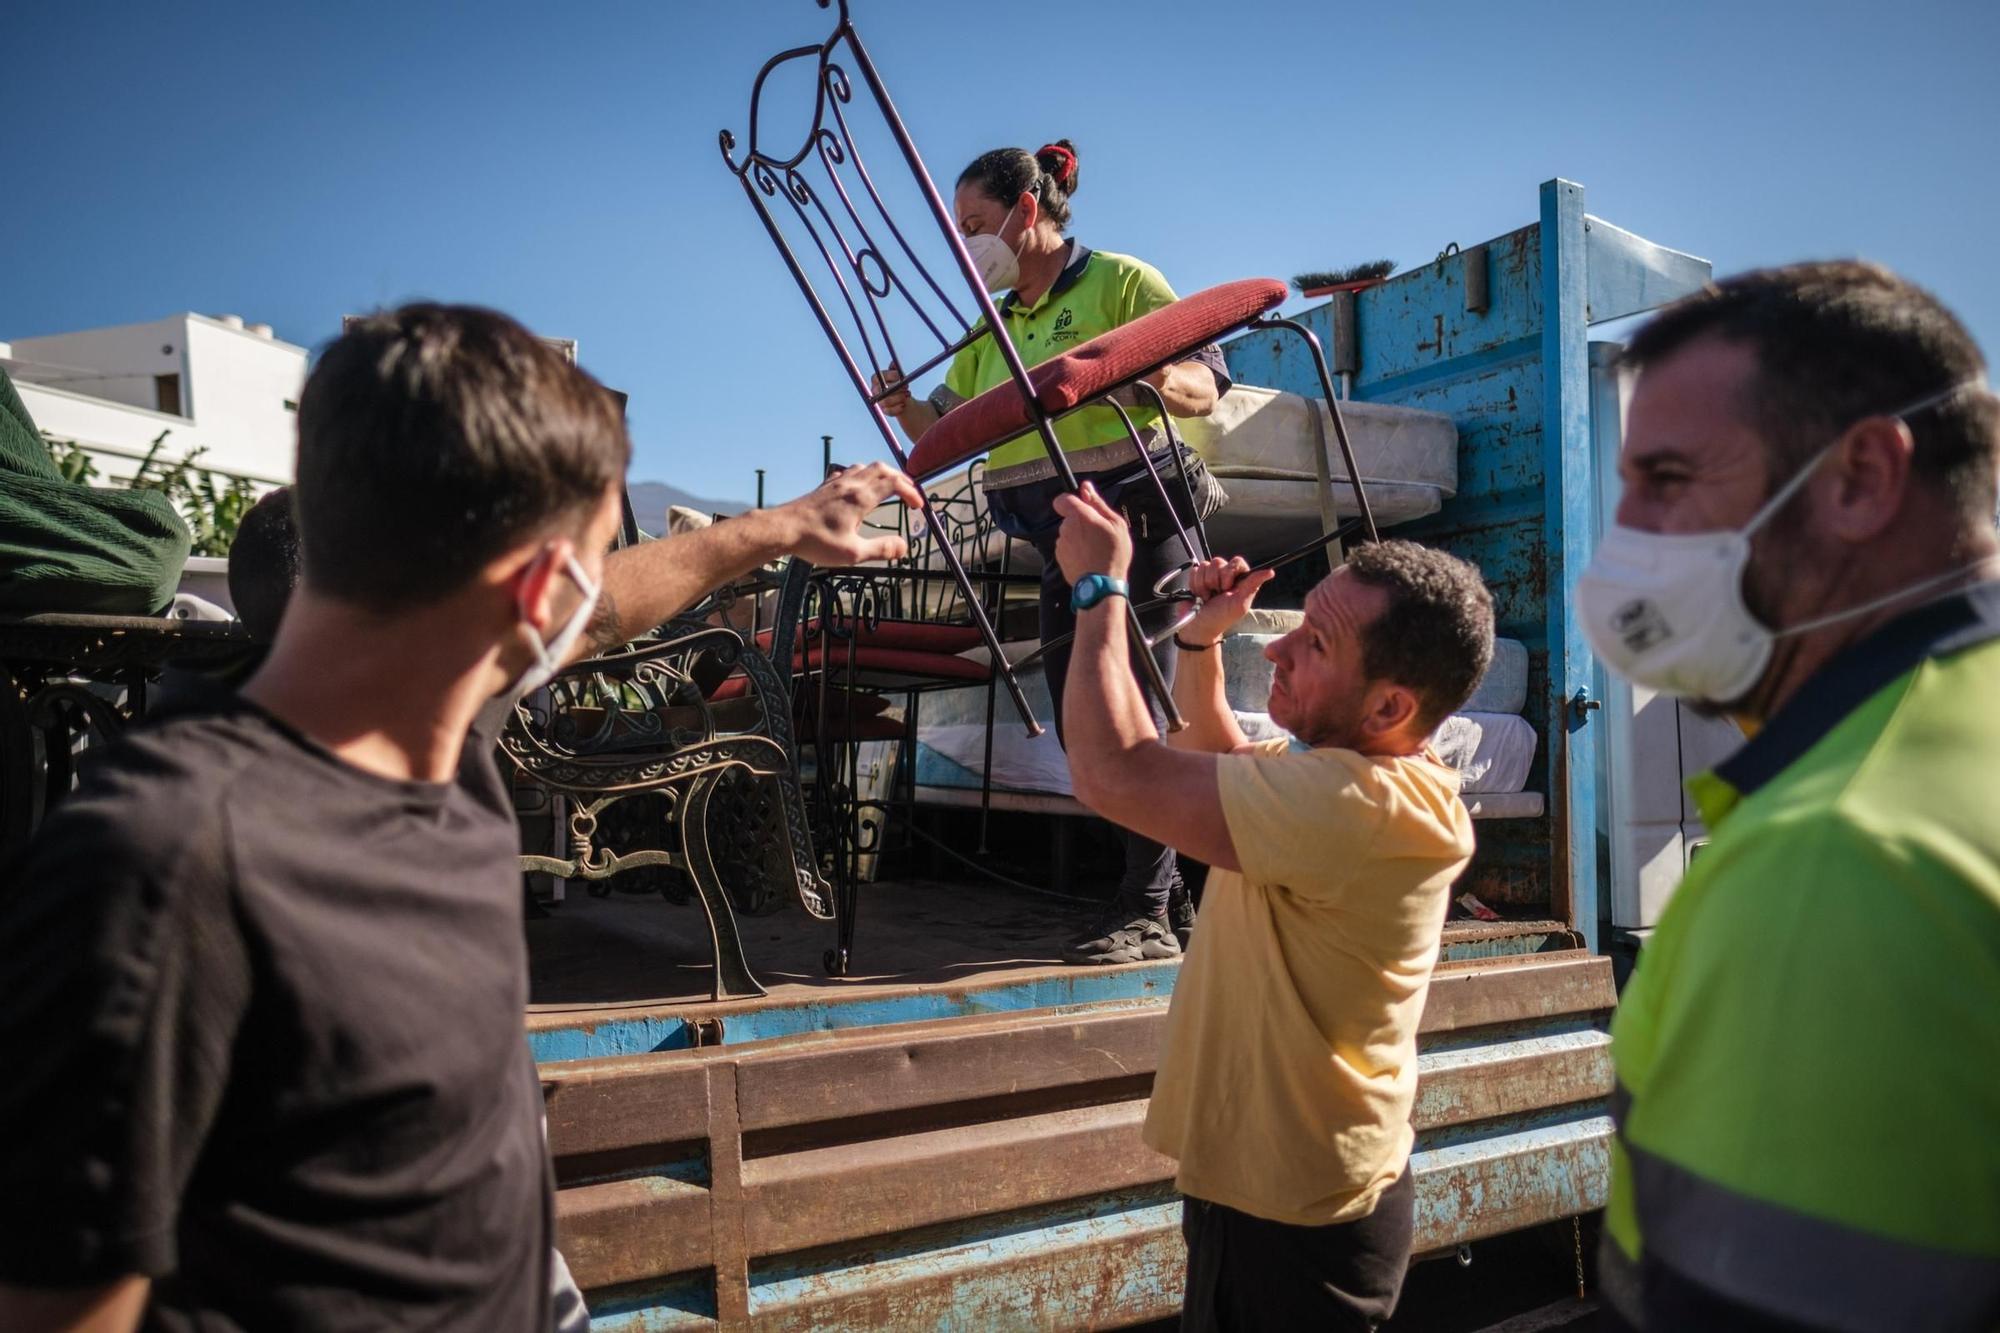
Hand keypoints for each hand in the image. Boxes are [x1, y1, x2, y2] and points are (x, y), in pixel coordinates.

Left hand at [775, 461, 924, 565]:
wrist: (783, 529)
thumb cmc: (816, 542)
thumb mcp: (853, 553)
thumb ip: (881, 549)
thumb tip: (904, 547)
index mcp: (861, 499)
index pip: (894, 484)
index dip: (911, 492)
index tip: (918, 506)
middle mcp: (850, 485)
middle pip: (883, 469)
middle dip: (901, 479)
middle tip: (909, 493)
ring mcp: (836, 484)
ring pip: (865, 467)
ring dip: (882, 474)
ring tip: (889, 488)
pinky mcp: (825, 487)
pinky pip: (849, 472)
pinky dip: (862, 475)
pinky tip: (859, 487)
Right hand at [871, 364, 912, 417]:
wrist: (903, 399)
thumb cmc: (899, 384)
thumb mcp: (898, 375)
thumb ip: (895, 369)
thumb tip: (893, 363)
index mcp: (876, 380)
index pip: (879, 377)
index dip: (890, 376)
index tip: (900, 376)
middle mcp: (874, 391)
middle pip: (882, 389)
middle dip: (896, 387)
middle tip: (907, 385)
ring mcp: (878, 402)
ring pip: (887, 401)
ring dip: (899, 397)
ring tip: (908, 394)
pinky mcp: (884, 411)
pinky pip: (890, 411)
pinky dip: (898, 408)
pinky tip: (904, 405)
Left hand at [1052, 482, 1132, 586]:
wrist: (1101, 584)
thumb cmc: (1113, 553)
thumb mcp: (1115, 524)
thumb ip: (1098, 504)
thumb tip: (1086, 487)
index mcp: (1079, 516)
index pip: (1062, 499)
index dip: (1071, 502)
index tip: (1083, 509)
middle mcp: (1066, 528)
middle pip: (1069, 519)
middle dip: (1081, 523)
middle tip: (1099, 535)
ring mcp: (1061, 544)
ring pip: (1069, 534)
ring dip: (1079, 539)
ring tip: (1095, 550)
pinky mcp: (1059, 558)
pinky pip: (1067, 548)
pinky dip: (1075, 551)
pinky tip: (1088, 559)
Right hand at [1179, 556, 1273, 645]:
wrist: (1199, 626)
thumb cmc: (1221, 618)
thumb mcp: (1239, 604)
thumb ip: (1253, 585)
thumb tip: (1270, 572)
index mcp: (1240, 580)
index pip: (1237, 561)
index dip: (1229, 572)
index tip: (1227, 587)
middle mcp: (1226, 575)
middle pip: (1219, 562)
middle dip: (1215, 581)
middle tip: (1217, 595)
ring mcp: (1211, 575)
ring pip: (1205, 566)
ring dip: (1204, 584)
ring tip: (1208, 597)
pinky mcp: (1197, 577)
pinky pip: (1195, 571)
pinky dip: (1195, 584)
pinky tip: (1200, 594)